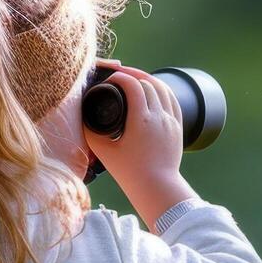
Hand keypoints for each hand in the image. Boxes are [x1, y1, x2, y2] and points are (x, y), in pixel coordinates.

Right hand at [84, 60, 195, 227]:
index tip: (109, 80)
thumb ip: (91, 133)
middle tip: (119, 76)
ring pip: (163, 88)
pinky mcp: (178, 127)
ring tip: (135, 78)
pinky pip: (172, 100)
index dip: (119, 77)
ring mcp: (171, 121)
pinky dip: (162, 90)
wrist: (156, 187)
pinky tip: (154, 89)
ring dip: (148, 79)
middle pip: (147, 83)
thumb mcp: (104, 152)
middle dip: (132, 75)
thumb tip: (83, 117)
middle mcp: (159, 116)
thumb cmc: (129, 173)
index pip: (132, 85)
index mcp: (141, 120)